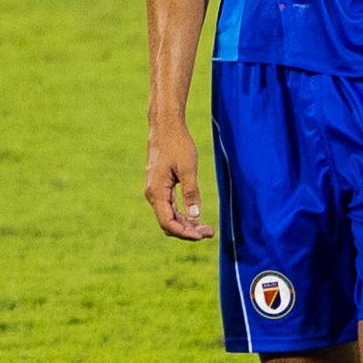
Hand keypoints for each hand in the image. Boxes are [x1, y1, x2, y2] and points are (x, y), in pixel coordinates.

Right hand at [146, 122, 214, 239]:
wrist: (166, 127)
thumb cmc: (177, 144)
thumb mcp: (188, 168)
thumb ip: (191, 192)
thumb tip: (195, 215)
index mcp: (157, 192)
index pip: (168, 223)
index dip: (184, 233)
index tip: (202, 235)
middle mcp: (152, 194)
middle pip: (168, 223)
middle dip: (188, 231)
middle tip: (210, 232)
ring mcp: (155, 192)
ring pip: (169, 217)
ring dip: (186, 224)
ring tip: (206, 227)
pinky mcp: (160, 187)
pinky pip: (169, 208)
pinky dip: (182, 215)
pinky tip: (196, 217)